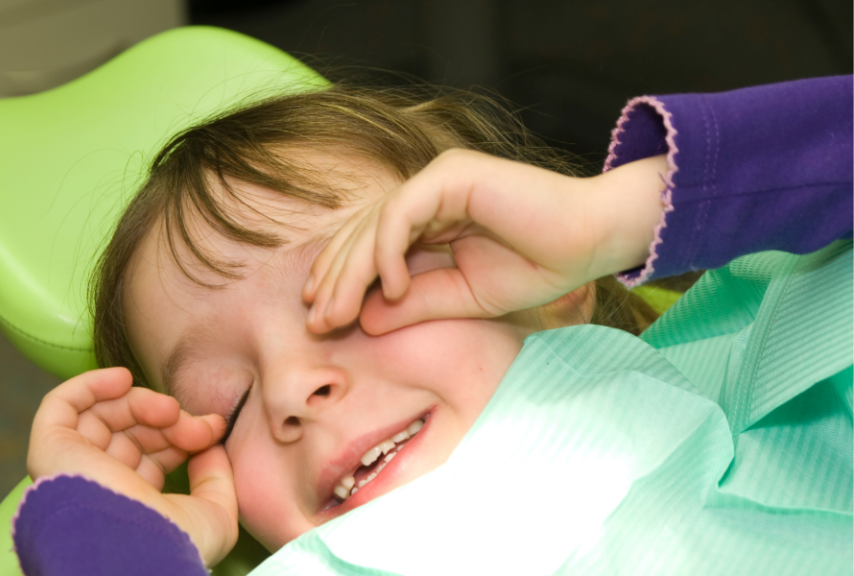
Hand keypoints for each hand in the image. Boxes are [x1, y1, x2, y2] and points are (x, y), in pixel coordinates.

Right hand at [27, 367, 237, 565]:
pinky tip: (122, 379)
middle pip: (132, 429)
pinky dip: (90, 384)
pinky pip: (61, 404)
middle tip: (196, 424)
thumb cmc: (174, 542)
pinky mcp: (50, 450)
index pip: (155, 452)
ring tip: (167, 409)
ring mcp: (74, 465)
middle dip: (169, 419)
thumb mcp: (215, 514)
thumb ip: (217, 477)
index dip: (183, 433)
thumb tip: (211, 446)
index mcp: (133, 499)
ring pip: (103, 413)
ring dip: (139, 401)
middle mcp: (101, 482)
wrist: (135, 547)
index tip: (213, 429)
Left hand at [303, 149, 667, 334]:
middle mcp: (426, 192)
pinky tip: (387, 288)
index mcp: (428, 216)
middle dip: (335, 280)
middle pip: (361, 234)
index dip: (340, 281)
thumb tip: (362, 320)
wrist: (590, 242)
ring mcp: (436, 178)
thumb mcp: (462, 296)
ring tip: (337, 314)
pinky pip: (401, 214)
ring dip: (350, 272)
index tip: (322, 320)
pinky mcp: (450, 174)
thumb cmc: (536, 266)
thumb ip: (414, 302)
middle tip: (317, 323)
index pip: (368, 245)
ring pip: (373, 223)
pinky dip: (387, 252)